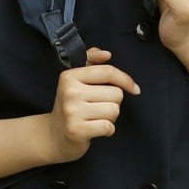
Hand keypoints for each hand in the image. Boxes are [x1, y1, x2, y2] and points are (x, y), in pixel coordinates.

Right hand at [46, 47, 139, 162]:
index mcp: (70, 76)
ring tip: (96, 118)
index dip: (125, 79)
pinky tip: (95, 129)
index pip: (107, 72)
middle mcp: (69, 91)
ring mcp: (72, 111)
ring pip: (114, 110)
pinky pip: (108, 127)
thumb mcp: (77, 80)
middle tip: (98, 107)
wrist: (54, 134)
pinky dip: (107, 130)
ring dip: (111, 117)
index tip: (133, 88)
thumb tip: (106, 54)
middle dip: (113, 102)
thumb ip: (91, 62)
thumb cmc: (72, 105)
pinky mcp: (77, 130)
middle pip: (116, 94)